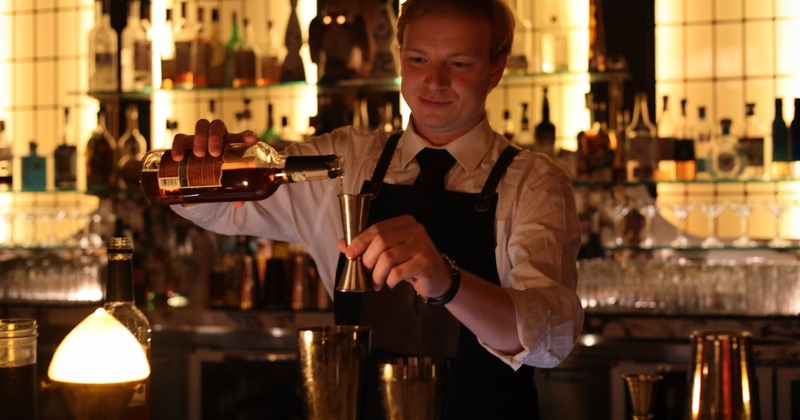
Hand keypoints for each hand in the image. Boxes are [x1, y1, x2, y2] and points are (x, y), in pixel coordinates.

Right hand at [170, 119, 258, 207]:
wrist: (202, 173)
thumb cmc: (221, 173)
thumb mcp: (229, 181)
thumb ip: (236, 191)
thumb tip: (238, 203)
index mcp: (232, 144)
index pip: (242, 136)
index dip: (247, 136)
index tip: (251, 141)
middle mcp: (217, 137)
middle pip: (217, 126)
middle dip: (215, 137)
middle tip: (214, 153)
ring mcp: (201, 137)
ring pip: (201, 126)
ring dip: (199, 138)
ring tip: (198, 154)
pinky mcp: (185, 143)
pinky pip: (180, 138)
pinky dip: (178, 146)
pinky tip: (177, 158)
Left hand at [337, 215, 451, 298]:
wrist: (438, 277)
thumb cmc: (411, 263)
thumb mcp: (390, 251)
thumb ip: (367, 247)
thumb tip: (342, 244)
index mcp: (404, 222)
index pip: (376, 229)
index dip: (359, 241)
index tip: (350, 254)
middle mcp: (415, 229)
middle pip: (380, 242)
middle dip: (368, 260)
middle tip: (366, 273)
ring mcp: (422, 245)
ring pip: (388, 258)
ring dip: (377, 274)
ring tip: (377, 283)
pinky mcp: (425, 262)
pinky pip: (398, 272)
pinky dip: (389, 280)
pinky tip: (391, 283)